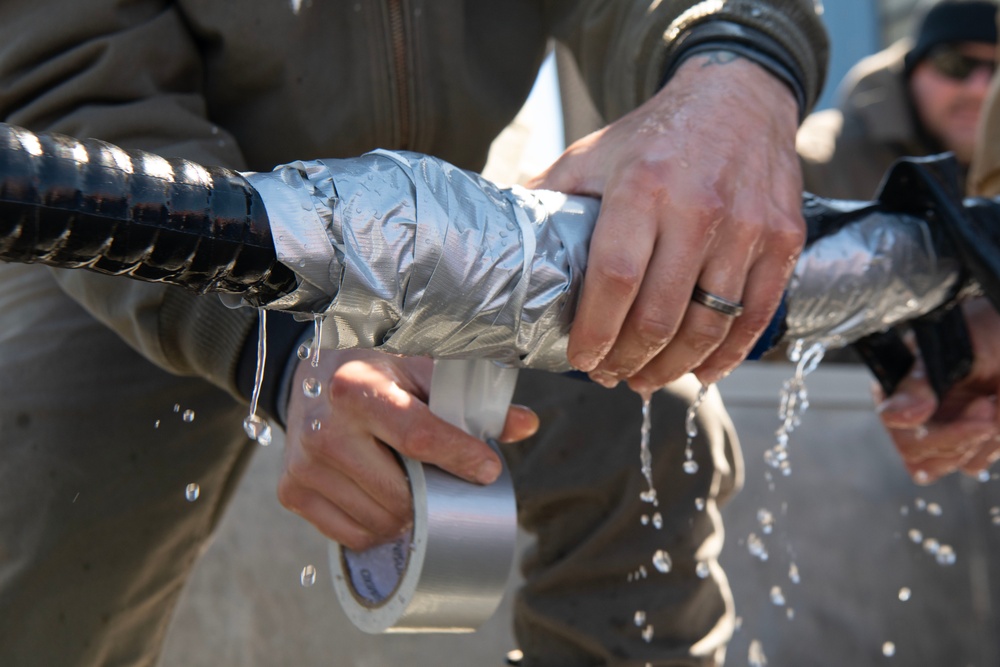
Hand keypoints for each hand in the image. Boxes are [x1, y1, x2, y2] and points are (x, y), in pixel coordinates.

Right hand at [277, 349, 538, 549]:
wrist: (314, 374)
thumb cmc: (378, 371)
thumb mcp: (422, 370)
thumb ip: (472, 400)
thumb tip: (526, 425)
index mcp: (357, 387)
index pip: (419, 437)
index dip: (459, 458)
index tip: (487, 471)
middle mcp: (325, 427)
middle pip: (400, 492)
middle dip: (433, 496)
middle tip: (444, 483)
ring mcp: (304, 463)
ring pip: (378, 520)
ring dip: (406, 516)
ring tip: (412, 489)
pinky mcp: (291, 490)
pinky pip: (349, 534)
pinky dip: (376, 527)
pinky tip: (382, 501)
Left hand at [528, 52, 803, 391]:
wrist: (738, 97)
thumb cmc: (656, 135)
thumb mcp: (592, 153)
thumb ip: (548, 196)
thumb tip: (499, 237)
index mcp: (642, 187)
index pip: (615, 279)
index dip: (596, 331)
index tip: (582, 359)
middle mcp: (698, 208)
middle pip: (660, 313)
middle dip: (629, 359)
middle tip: (610, 376)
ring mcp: (747, 226)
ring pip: (708, 324)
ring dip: (673, 366)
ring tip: (647, 379)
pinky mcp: (783, 239)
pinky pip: (755, 314)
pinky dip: (728, 355)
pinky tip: (703, 371)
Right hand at [876, 299, 999, 482]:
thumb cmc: (984, 328)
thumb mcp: (955, 348)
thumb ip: (921, 381)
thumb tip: (896, 415)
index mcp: (900, 381)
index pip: (897, 423)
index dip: (937, 429)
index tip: (980, 411)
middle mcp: (913, 409)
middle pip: (918, 453)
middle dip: (961, 437)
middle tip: (989, 408)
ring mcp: (940, 427)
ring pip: (946, 464)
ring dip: (980, 442)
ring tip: (995, 405)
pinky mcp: (966, 441)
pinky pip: (973, 462)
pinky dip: (991, 445)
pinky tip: (997, 414)